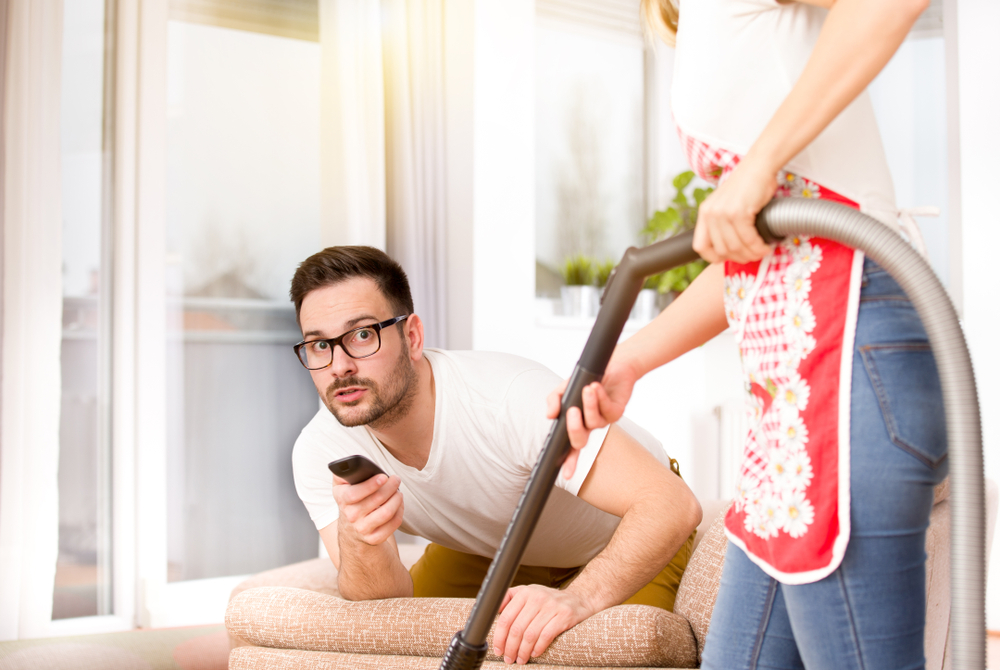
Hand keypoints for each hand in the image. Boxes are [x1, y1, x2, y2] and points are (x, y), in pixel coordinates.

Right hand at [332, 473, 403, 545]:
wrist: (351, 528)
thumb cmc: (351, 499)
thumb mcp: (342, 486)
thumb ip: (344, 473)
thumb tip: (351, 463)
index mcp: (342, 500)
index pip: (354, 494)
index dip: (370, 485)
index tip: (383, 477)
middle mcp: (350, 516)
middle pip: (376, 500)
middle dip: (390, 487)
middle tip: (396, 479)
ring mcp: (362, 529)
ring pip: (386, 513)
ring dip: (397, 499)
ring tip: (398, 491)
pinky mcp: (374, 538)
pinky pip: (393, 524)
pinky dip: (400, 511)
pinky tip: (399, 504)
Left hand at [492, 585, 593, 663]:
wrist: (579, 600)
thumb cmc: (549, 600)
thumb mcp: (529, 593)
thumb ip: (510, 598)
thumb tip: (490, 611)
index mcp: (525, 593)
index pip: (506, 617)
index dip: (499, 636)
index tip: (498, 649)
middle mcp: (537, 597)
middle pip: (517, 628)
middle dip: (510, 647)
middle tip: (508, 658)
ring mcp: (551, 606)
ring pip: (530, 634)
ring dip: (523, 651)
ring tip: (520, 659)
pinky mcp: (564, 616)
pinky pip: (546, 636)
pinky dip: (538, 647)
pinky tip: (535, 653)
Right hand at [545, 359, 638, 477]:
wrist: (612, 365)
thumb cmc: (587, 379)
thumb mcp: (564, 387)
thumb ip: (554, 400)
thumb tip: (550, 415)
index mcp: (575, 423)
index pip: (569, 447)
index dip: (569, 462)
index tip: (566, 474)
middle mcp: (589, 426)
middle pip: (579, 441)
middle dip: (574, 428)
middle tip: (572, 411)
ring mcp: (603, 420)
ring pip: (593, 423)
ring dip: (589, 405)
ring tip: (587, 389)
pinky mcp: (616, 412)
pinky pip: (607, 411)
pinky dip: (600, 397)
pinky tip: (596, 386)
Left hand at [693, 157, 776, 263]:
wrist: (758, 166)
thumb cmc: (748, 186)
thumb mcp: (727, 205)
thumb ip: (723, 224)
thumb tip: (731, 249)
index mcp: (704, 213)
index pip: (700, 246)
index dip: (713, 257)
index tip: (728, 258)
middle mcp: (710, 214)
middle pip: (721, 250)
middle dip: (739, 258)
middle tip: (752, 256)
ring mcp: (723, 213)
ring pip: (735, 247)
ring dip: (751, 254)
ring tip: (761, 252)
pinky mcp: (738, 212)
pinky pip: (748, 239)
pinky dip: (758, 247)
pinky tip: (765, 246)